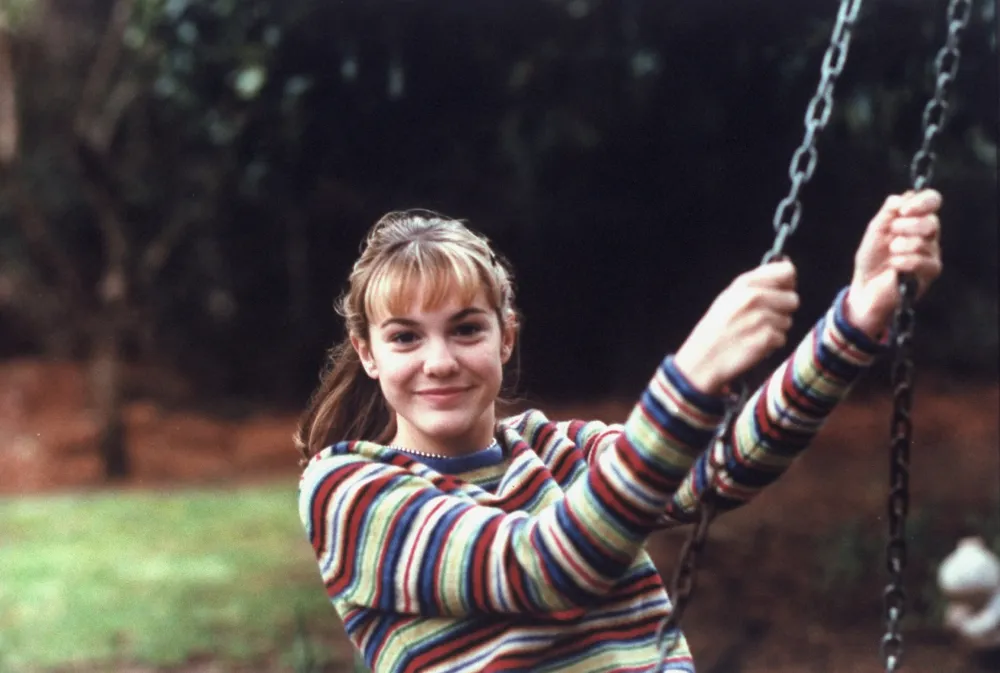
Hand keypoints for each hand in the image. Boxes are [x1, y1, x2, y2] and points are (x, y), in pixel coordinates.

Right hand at [674, 260, 798, 394]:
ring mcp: (762, 317)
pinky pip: (782, 338)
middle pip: (792, 299)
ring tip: (753, 333)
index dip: (787, 284)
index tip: (780, 292)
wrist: (702, 359)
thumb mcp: (729, 297)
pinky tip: (753, 344)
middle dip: (782, 310)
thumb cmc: (716, 328)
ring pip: (788, 321)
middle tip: (761, 319)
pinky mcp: (767, 337)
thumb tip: (788, 273)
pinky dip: (771, 344)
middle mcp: (755, 296)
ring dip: (775, 329)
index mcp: (745, 283)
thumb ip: (756, 284)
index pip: (787, 272)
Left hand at [845, 189, 942, 337]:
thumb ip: (888, 212)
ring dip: (899, 246)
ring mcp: (932, 253)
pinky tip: (894, 266)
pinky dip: (902, 261)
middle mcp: (929, 234)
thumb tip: (902, 197)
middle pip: (931, 221)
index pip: (932, 200)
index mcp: (916, 219)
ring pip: (923, 241)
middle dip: (906, 227)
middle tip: (891, 235)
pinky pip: (920, 260)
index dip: (922, 201)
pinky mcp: (931, 271)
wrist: (866, 287)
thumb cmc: (872, 258)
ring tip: (890, 254)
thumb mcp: (875, 230)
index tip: (903, 210)